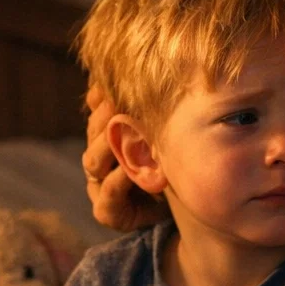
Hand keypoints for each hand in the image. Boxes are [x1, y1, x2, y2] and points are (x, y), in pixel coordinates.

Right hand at [82, 85, 167, 231]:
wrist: (191, 207)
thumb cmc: (175, 164)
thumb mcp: (165, 132)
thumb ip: (149, 108)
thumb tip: (135, 74)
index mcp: (108, 137)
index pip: (98, 112)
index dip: (102, 97)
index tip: (113, 84)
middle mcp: (100, 160)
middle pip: (94, 133)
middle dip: (107, 116)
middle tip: (120, 100)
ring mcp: (100, 187)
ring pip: (93, 161)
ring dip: (109, 145)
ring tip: (126, 129)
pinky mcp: (108, 212)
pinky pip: (108, 193)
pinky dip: (118, 180)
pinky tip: (128, 169)